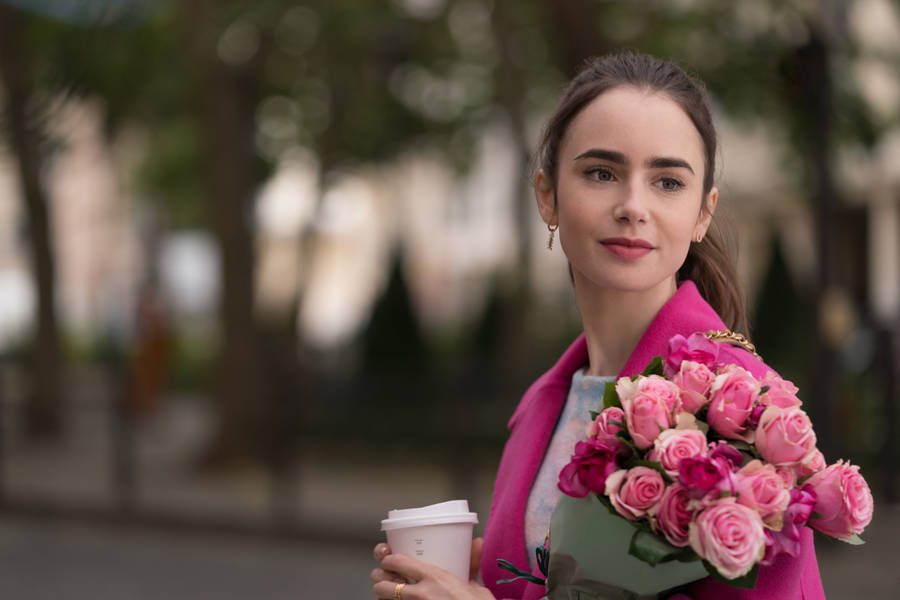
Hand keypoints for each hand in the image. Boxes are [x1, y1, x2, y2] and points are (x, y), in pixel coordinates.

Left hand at [371, 538, 491, 598]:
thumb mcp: (477, 588)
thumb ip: (471, 565)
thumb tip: (476, 543)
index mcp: (434, 578)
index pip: (397, 561)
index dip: (387, 559)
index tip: (389, 559)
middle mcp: (420, 594)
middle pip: (382, 582)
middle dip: (380, 579)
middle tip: (386, 577)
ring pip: (382, 599)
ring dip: (383, 594)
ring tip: (389, 592)